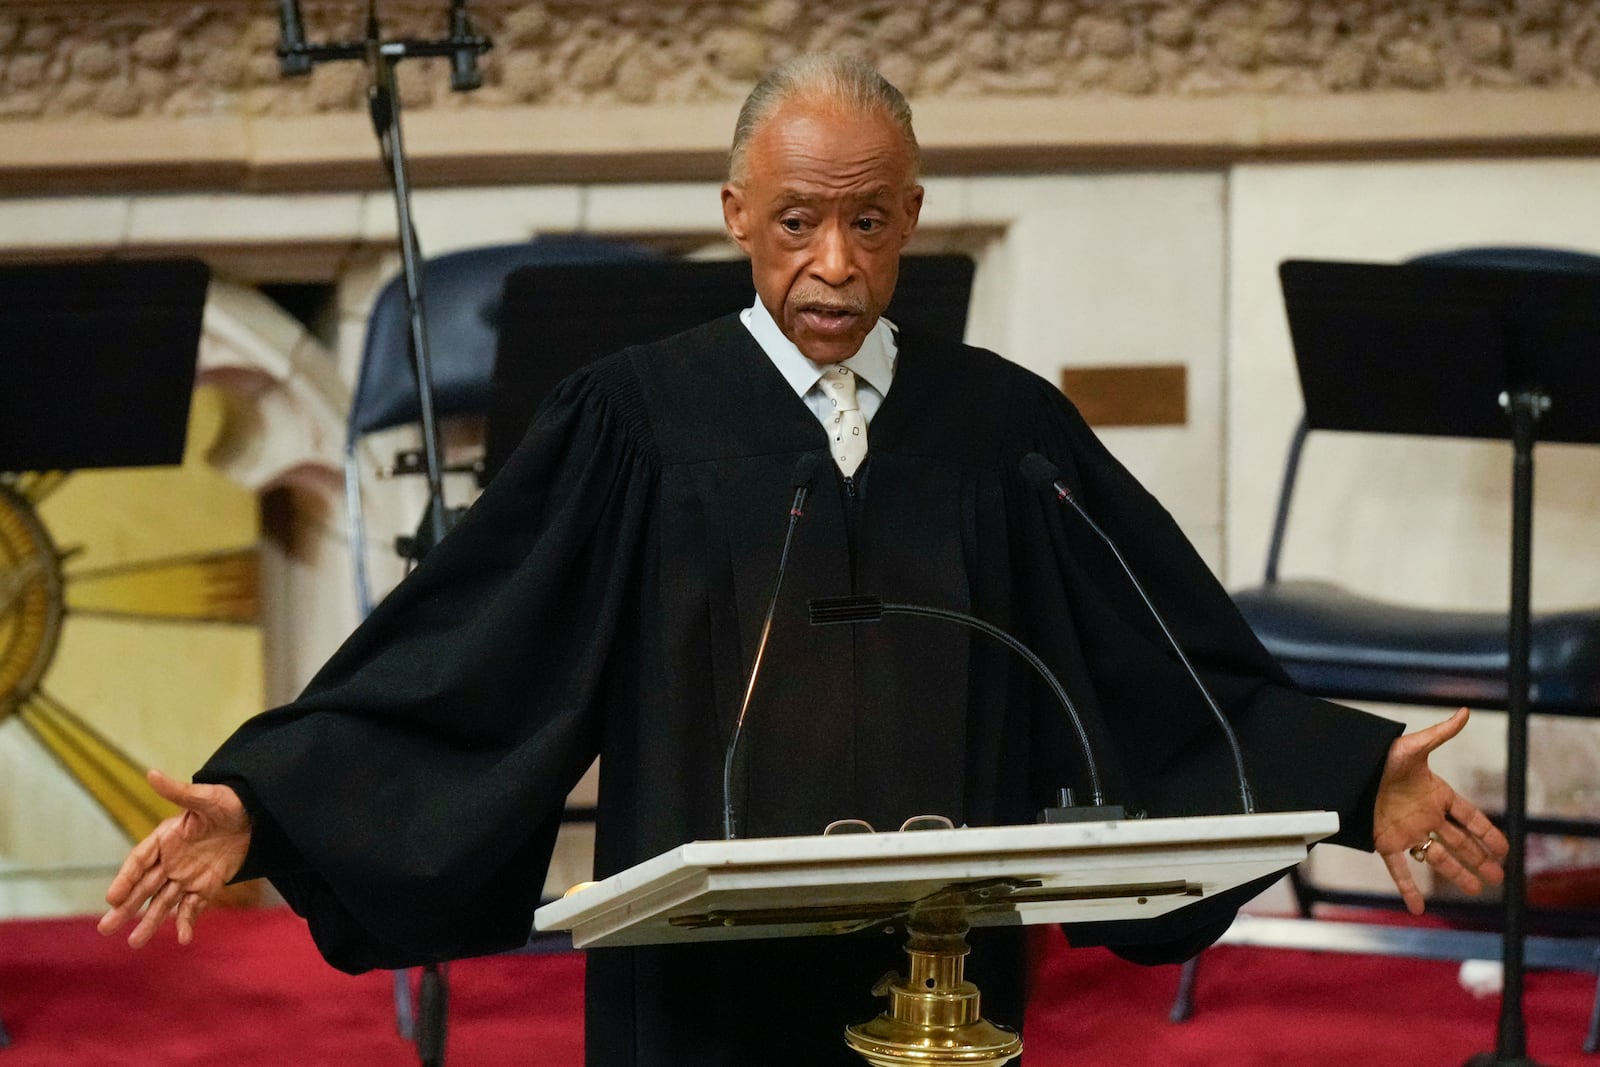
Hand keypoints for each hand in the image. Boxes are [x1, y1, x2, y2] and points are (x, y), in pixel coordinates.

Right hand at [98, 770, 251, 947]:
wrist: (254, 814)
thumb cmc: (226, 802)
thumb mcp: (204, 796)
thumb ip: (178, 791)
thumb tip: (151, 773)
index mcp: (164, 839)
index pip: (139, 862)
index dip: (126, 879)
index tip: (112, 898)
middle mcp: (171, 861)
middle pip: (144, 888)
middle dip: (126, 908)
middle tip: (105, 929)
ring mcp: (186, 876)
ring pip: (164, 902)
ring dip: (150, 922)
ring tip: (134, 944)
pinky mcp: (206, 886)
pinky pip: (193, 907)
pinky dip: (187, 922)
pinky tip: (182, 939)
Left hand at [1373, 707, 1508, 914]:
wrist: (1347, 770)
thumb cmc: (1380, 756)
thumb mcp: (1414, 746)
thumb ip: (1441, 733)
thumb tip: (1466, 712)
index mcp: (1436, 794)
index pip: (1470, 817)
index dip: (1488, 834)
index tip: (1505, 850)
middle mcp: (1424, 816)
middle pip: (1458, 842)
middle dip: (1479, 859)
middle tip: (1499, 877)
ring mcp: (1406, 830)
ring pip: (1438, 858)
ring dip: (1457, 874)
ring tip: (1477, 890)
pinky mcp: (1385, 842)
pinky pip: (1400, 870)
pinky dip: (1409, 889)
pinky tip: (1417, 908)